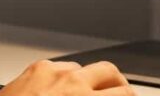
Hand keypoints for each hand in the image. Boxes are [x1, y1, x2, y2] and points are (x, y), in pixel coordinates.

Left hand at [0, 60, 132, 95]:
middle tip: (117, 95)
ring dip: (90, 80)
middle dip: (117, 85)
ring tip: (87, 94)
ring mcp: (52, 72)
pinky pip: (60, 67)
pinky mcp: (35, 68)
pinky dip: (66, 77)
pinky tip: (61, 91)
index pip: (124, 94)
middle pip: (110, 72)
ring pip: (85, 67)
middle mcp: (72, 83)